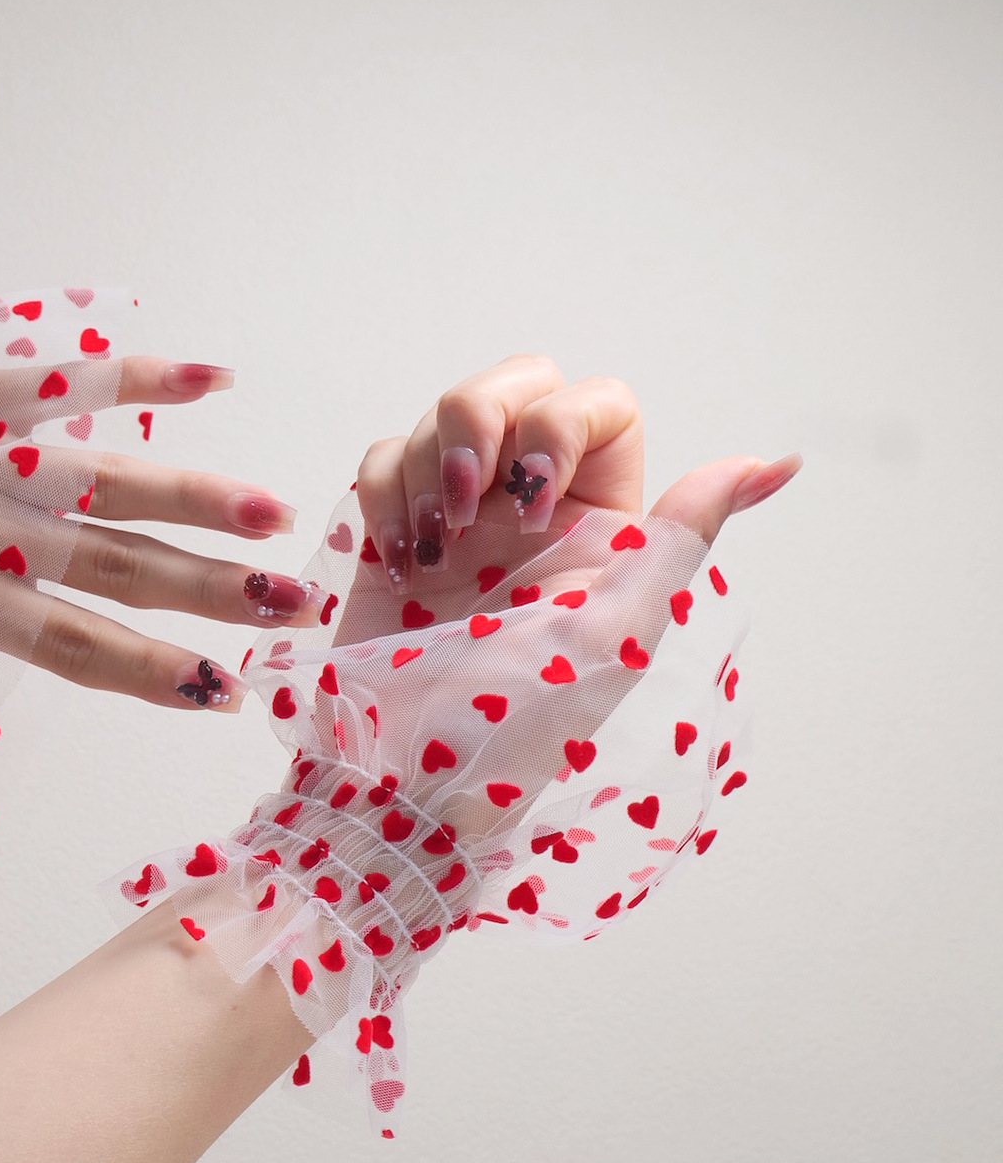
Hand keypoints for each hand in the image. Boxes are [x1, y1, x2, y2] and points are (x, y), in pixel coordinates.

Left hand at [0, 288, 323, 890]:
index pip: (88, 651)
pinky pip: (67, 378)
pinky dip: (140, 376)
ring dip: (199, 499)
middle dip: (214, 594)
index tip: (228, 692)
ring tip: (275, 514)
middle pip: (125, 570)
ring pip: (114, 482)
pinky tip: (214, 376)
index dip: (158, 674)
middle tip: (295, 606)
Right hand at [115, 356, 797, 1132]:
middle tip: (467, 508)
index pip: (599, 405)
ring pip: (442, 416)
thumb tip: (780, 462)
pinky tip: (397, 562)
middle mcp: (530, 513)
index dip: (558, 427)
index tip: (534, 508)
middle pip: (518, 381)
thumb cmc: (508, 728)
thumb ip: (685, 534)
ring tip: (427, 555)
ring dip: (427, 469)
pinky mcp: (390, 537)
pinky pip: (383, 460)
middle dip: (479, 424)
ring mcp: (457, 522)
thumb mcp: (613, 633)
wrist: (396, 781)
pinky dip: (384, 497)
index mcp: (601, 528)